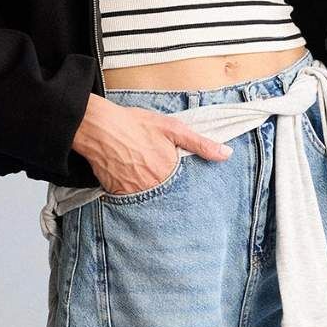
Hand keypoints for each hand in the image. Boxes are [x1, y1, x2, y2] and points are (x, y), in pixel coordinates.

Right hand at [72, 96, 232, 195]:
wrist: (99, 128)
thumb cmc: (135, 125)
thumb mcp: (173, 128)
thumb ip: (201, 143)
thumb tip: (226, 154)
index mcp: (171, 171)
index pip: (187, 188)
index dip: (185, 184)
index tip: (182, 182)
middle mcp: (155, 186)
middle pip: (169, 196)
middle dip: (167, 190)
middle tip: (158, 177)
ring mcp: (135, 192)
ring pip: (150, 200)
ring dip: (150, 193)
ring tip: (144, 177)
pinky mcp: (118, 194)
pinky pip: (130, 201)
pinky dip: (132, 194)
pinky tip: (130, 180)